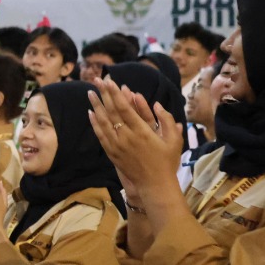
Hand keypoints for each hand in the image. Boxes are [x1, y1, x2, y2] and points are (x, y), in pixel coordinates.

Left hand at [87, 77, 182, 204]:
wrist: (154, 184)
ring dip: (96, 106)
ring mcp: (117, 145)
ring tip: (90, 92)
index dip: (115, 94)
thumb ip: (167, 120)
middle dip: (104, 94)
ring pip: (103, 122)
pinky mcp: (112, 153)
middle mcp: (126, 137)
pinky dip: (94, 123)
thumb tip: (157, 104)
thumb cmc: (167, 161)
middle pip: (111, 111)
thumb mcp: (174, 140)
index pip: (125, 108)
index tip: (110, 81)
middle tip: (96, 80)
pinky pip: (100, 135)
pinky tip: (90, 113)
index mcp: (142, 131)